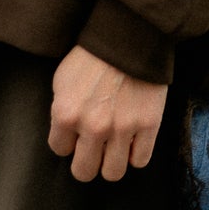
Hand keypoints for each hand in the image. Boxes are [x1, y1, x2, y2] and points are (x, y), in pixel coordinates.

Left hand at [48, 45, 167, 182]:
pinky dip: (136, 155)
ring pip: (113, 173)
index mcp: (66, 114)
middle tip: (94, 150)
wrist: (130, 36)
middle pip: (84, 172)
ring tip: (115, 149)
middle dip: (87, 162)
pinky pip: (140, 161)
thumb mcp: (63, 80)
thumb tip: (66, 132)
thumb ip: (62, 110)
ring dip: (112, 163)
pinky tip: (133, 141)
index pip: (60, 150)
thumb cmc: (94, 56)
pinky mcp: (148, 125)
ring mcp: (122, 128)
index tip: (77, 134)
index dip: (68, 142)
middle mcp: (92, 127)